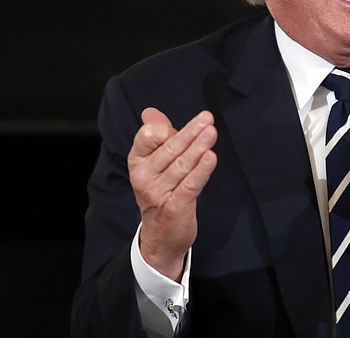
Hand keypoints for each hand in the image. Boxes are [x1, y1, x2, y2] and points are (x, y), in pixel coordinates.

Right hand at [128, 107, 217, 280]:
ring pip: (182, 164)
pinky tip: (210, 157)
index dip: (164, 129)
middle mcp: (144, 176)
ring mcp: (158, 193)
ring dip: (199, 146)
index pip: (147, 137)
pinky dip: (202, 170)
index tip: (181, 126)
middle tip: (207, 118)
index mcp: (138, 161)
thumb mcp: (154, 164)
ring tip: (212, 133)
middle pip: (170, 148)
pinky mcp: (175, 206)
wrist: (161, 236)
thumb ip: (157, 137)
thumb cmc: (161, 192)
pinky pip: (191, 184)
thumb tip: (151, 112)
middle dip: (190, 131)